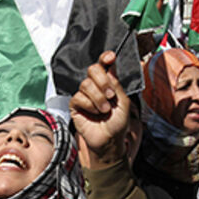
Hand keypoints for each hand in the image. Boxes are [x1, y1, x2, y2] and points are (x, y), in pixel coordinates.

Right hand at [70, 51, 128, 168]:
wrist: (109, 140)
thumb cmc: (118, 124)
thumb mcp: (123, 103)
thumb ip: (117, 85)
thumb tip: (109, 68)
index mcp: (108, 83)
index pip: (104, 65)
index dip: (105, 58)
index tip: (110, 57)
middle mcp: (95, 87)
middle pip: (92, 69)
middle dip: (102, 81)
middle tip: (111, 95)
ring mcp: (84, 95)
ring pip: (86, 84)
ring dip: (98, 98)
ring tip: (105, 110)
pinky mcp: (75, 105)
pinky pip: (79, 97)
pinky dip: (90, 105)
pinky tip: (95, 113)